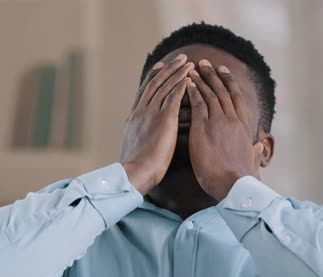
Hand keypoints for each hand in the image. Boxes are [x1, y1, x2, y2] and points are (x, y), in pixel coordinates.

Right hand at [121, 54, 193, 195]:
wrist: (135, 173)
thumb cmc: (136, 169)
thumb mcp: (134, 148)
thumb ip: (139, 139)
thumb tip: (141, 141)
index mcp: (133, 118)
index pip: (144, 92)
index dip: (153, 78)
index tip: (160, 66)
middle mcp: (140, 112)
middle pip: (155, 84)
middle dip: (168, 70)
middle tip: (179, 58)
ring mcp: (151, 114)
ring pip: (164, 87)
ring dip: (177, 73)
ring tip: (188, 62)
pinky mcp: (163, 119)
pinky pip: (173, 97)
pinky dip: (181, 85)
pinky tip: (189, 78)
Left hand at [186, 60, 263, 200]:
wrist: (233, 184)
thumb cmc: (242, 178)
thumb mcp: (252, 161)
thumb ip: (255, 151)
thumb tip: (260, 146)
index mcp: (243, 127)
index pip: (237, 98)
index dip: (229, 83)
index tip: (223, 71)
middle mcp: (232, 120)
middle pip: (223, 91)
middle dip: (213, 76)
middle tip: (206, 63)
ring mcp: (218, 122)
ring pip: (210, 94)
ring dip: (202, 79)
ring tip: (194, 68)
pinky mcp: (203, 128)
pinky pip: (197, 104)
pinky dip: (192, 92)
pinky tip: (187, 83)